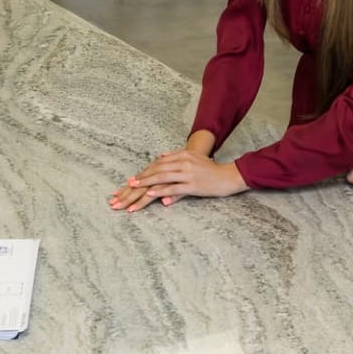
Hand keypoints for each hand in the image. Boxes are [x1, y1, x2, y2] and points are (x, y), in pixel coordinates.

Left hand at [109, 149, 246, 211]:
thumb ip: (176, 157)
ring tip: (131, 192)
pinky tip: (149, 196)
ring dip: (144, 186)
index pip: (156, 165)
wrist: (229, 175)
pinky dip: (159, 192)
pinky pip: (172, 188)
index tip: (128, 183)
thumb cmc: (210, 170)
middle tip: (123, 189)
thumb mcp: (193, 160)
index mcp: (180, 156)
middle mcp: (181, 162)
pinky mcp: (192, 185)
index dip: (141, 174)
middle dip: (138, 182)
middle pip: (154, 171)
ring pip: (160, 179)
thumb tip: (160, 157)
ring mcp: (187, 173)